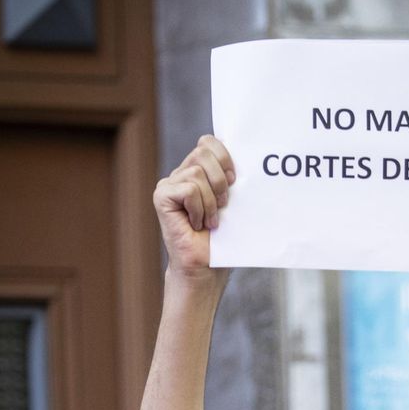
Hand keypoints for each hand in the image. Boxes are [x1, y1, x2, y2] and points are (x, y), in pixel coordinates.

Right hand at [153, 135, 234, 278]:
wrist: (206, 267)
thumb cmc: (221, 239)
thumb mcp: (233, 202)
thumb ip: (232, 177)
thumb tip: (247, 156)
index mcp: (199, 171)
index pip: (209, 142)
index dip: (225, 157)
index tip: (235, 180)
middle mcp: (181, 174)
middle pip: (203, 152)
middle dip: (221, 180)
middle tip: (224, 205)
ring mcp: (169, 184)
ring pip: (197, 173)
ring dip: (210, 202)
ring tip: (209, 221)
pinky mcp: (161, 196)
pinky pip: (189, 189)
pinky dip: (199, 209)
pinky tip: (196, 224)